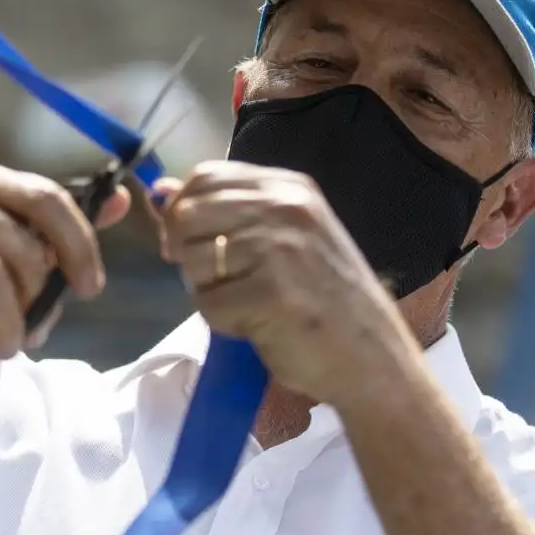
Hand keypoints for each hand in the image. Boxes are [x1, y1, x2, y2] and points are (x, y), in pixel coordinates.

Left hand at [154, 161, 417, 404]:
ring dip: (210, 291)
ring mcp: (280, 247)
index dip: (183, 211)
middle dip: (189, 254)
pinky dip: (225, 322)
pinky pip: (208, 303)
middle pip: (187, 215)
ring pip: (193, 260)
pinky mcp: (271, 291)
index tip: (193, 245)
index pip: (205, 176)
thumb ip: (225, 211)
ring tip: (252, 304)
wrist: (373, 358)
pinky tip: (260, 325)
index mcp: (289, 187)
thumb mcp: (282, 239)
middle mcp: (286, 206)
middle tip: (224, 282)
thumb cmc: (324, 301)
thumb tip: (160, 190)